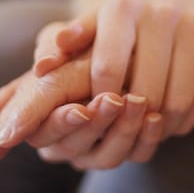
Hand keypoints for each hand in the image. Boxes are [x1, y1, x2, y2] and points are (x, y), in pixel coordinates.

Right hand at [0, 51, 163, 167]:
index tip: (80, 109)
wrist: (125, 45)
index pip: (41, 132)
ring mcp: (93, 151)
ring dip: (123, 130)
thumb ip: (52, 48)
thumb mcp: (69, 36)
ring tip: (138, 102)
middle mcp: (61, 140)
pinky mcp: (126, 151)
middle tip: (113, 101)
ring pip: (107, 156)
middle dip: (95, 125)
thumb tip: (42, 64)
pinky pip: (136, 156)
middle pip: (73, 147)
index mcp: (37, 115)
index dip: (62, 123)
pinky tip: (156, 118)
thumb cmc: (87, 40)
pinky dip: (146, 138)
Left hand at [34, 0, 193, 136]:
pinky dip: (186, 120)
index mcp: (122, 5)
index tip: (98, 112)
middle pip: (145, 91)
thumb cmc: (136, 10)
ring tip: (148, 131)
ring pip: (177, 100)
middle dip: (133, 118)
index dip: (101, 99)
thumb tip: (41, 66)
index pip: (107, 68)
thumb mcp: (101, 15)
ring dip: (162, 126)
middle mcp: (161, 12)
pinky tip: (173, 123)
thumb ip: (69, 41)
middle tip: (125, 130)